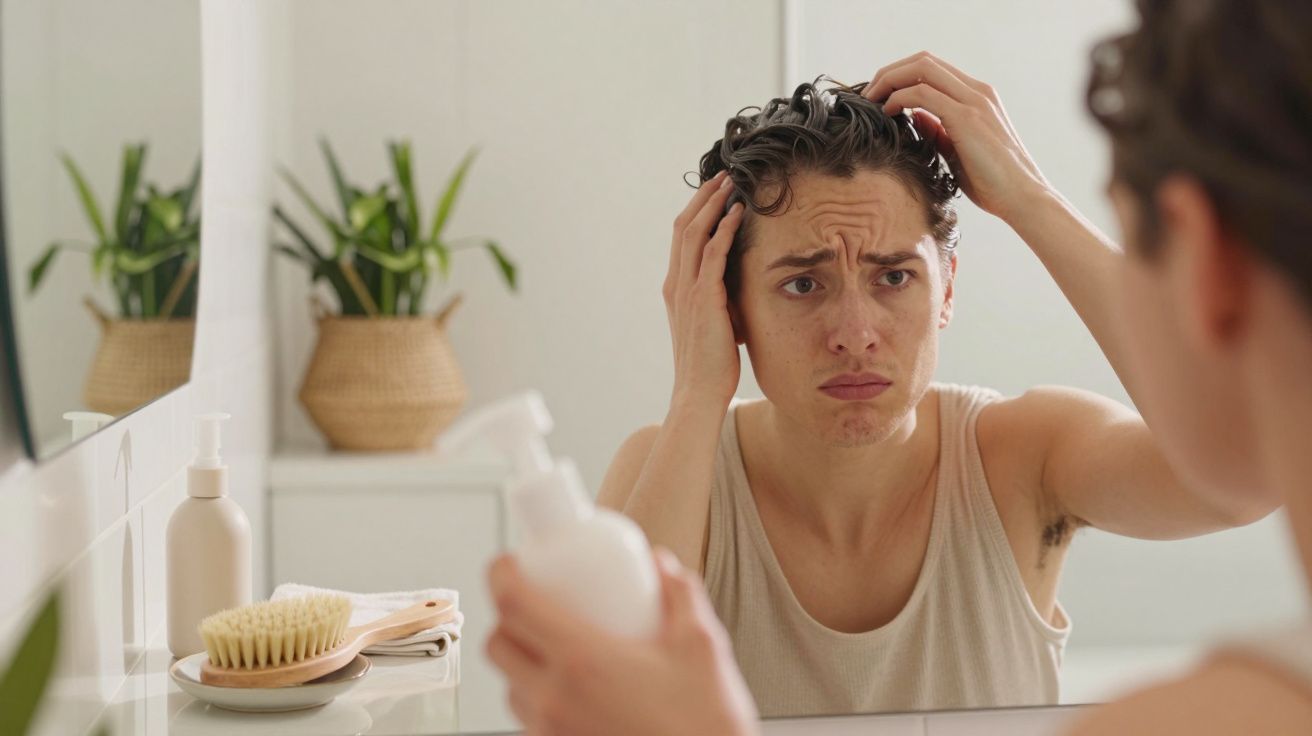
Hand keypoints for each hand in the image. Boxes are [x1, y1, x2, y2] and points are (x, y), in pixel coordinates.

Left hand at [486, 548, 759, 735]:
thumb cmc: (704, 725)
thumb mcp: (701, 646)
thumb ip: (681, 594)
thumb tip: (662, 565)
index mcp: (583, 660)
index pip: (512, 603)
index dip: (501, 573)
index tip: (512, 561)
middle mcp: (554, 699)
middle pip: (497, 645)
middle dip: (507, 617)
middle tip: (536, 602)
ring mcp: (551, 732)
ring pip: (509, 685)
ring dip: (521, 661)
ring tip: (557, 648)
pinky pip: (528, 719)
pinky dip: (537, 697)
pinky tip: (574, 691)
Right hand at [663, 170, 746, 409]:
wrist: (697, 392)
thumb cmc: (710, 365)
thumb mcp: (714, 325)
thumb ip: (721, 302)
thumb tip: (740, 291)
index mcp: (676, 288)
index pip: (682, 239)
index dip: (696, 211)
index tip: (714, 193)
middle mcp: (676, 283)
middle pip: (684, 226)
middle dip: (703, 198)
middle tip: (722, 176)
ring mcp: (687, 289)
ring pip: (695, 233)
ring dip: (712, 204)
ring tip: (730, 183)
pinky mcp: (704, 298)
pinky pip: (713, 253)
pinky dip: (723, 228)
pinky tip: (737, 212)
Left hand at [863, 51, 1053, 224]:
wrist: (1022, 198)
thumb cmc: (992, 181)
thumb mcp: (957, 151)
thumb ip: (938, 129)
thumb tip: (914, 115)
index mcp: (976, 96)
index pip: (932, 68)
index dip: (901, 76)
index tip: (878, 96)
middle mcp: (977, 91)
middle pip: (924, 60)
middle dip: (890, 72)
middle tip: (867, 94)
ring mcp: (974, 100)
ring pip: (922, 68)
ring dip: (889, 80)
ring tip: (870, 100)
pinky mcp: (967, 117)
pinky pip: (923, 93)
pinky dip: (899, 97)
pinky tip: (887, 113)